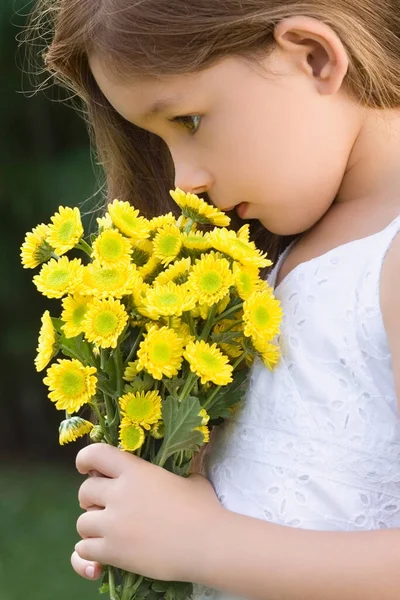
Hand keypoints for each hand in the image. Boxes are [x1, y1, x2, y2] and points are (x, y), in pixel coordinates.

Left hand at [72, 443, 224, 582]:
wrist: (208, 544)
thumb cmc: (204, 509)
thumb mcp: (189, 480)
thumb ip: (172, 476)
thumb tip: (177, 477)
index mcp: (135, 471)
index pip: (95, 455)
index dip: (85, 460)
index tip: (86, 468)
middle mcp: (119, 494)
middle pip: (84, 491)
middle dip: (91, 499)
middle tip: (104, 507)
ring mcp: (113, 524)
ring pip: (82, 522)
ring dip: (91, 528)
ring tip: (108, 534)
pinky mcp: (113, 551)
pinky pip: (83, 551)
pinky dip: (88, 555)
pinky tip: (99, 559)